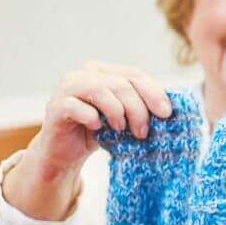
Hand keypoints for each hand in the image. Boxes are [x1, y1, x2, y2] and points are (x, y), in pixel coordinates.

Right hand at [33, 62, 172, 174]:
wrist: (66, 152)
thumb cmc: (99, 132)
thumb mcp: (125, 117)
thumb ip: (141, 107)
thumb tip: (169, 110)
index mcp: (105, 71)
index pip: (135, 74)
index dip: (153, 92)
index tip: (166, 114)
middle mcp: (85, 74)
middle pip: (121, 84)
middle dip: (138, 109)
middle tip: (143, 131)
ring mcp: (68, 87)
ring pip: (100, 90)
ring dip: (116, 112)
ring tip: (121, 129)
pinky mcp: (56, 106)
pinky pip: (76, 107)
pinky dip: (91, 118)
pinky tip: (97, 128)